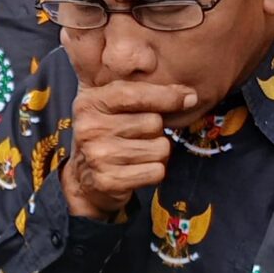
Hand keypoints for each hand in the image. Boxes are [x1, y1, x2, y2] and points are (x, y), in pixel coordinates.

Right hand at [60, 80, 197, 221]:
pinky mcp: (109, 181)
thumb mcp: (113, 104)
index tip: (189, 98)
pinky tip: (137, 170)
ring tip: (138, 153)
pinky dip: (154, 171)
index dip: (167, 96)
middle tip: (139, 136)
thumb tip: (189, 96)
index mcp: (90, 103)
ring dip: (157, 152)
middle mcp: (90, 128)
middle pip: (153, 122)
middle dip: (156, 130)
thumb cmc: (107, 134)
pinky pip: (156, 171)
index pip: (135, 94)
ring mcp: (97, 156)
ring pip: (160, 148)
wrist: (84, 178)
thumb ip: (146, 91)